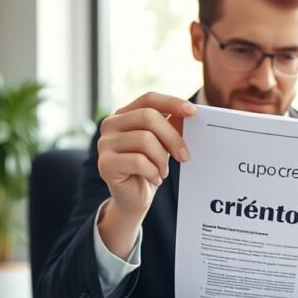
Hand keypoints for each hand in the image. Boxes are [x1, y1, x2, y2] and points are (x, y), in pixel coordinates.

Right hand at [96, 92, 196, 256]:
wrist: (133, 199)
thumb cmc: (149, 168)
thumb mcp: (163, 144)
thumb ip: (172, 126)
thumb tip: (188, 114)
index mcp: (124, 114)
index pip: (149, 99)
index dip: (171, 102)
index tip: (193, 112)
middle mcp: (110, 124)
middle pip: (148, 117)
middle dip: (172, 137)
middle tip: (185, 156)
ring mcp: (104, 143)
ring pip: (144, 139)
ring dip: (162, 159)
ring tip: (163, 171)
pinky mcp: (105, 164)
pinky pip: (138, 161)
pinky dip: (153, 172)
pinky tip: (154, 179)